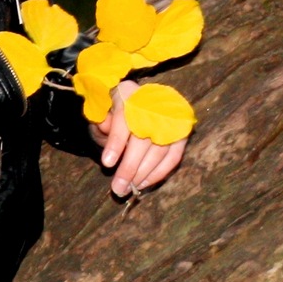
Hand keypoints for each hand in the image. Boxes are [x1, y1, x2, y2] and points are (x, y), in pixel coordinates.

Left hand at [96, 77, 187, 198]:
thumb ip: (101, 123)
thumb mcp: (101, 114)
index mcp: (127, 93)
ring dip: (143, 174)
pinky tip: (144, 183)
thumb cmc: (112, 112)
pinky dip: (159, 173)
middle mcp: (153, 103)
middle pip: (143, 139)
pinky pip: (173, 157)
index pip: (123, 120)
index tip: (107, 163)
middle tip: (118, 187)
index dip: (116, 143)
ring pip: (159, 151)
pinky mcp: (181, 133)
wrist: (132, 103)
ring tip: (129, 188)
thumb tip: (106, 129)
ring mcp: (171, 118)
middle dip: (130, 167)